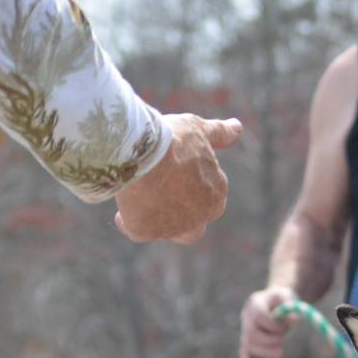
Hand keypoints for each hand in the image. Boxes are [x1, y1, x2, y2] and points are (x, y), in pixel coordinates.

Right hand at [112, 114, 243, 243]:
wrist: (143, 152)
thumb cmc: (174, 140)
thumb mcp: (199, 130)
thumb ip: (219, 134)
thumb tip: (237, 127)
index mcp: (216, 194)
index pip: (209, 199)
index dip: (191, 189)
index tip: (175, 176)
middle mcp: (199, 217)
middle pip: (191, 224)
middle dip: (179, 212)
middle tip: (159, 193)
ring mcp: (172, 227)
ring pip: (165, 229)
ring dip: (156, 219)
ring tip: (139, 200)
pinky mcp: (146, 231)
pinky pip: (136, 230)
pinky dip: (129, 222)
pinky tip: (121, 211)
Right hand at [239, 284, 300, 357]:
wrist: (276, 302)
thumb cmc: (283, 300)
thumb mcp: (289, 298)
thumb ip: (290, 306)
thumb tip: (294, 320)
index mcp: (255, 303)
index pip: (259, 317)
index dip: (273, 325)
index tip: (285, 327)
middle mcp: (247, 316)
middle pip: (252, 334)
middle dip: (270, 341)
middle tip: (283, 341)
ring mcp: (245, 329)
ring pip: (248, 345)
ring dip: (265, 352)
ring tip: (280, 352)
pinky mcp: (248, 341)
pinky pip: (244, 353)